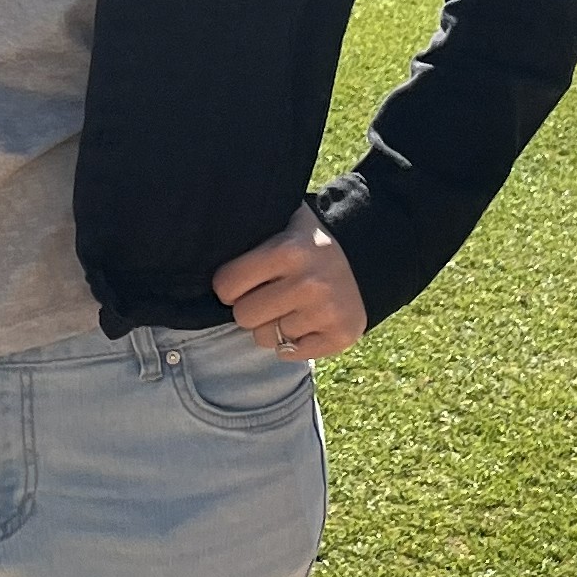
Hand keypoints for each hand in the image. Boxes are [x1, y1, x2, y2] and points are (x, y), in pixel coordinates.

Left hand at [212, 208, 367, 361]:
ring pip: (266, 339)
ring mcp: (327, 312)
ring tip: (289, 306)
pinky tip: (305, 322)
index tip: (241, 281)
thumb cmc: (310, 240)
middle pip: (244, 317)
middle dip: (249, 308)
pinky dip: (293, 343)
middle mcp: (308, 284)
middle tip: (266, 295)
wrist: (370, 253)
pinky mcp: (342, 335)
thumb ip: (248, 232)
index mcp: (288, 251)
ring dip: (272, 326)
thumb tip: (206, 241)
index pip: (227, 285)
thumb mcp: (283, 222)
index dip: (230, 285)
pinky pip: (291, 354)